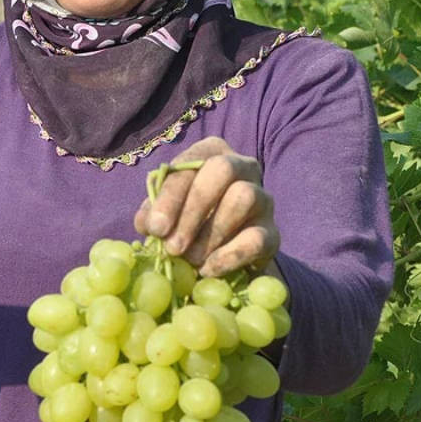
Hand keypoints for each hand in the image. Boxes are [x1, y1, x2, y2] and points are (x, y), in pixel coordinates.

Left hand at [134, 136, 279, 277]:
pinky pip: (258, 238)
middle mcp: (242, 166)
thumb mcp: (166, 211)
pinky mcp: (273, 231)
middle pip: (222, 170)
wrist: (222, 250)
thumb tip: (147, 223)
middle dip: (193, 209)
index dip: (170, 196)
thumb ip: (154, 213)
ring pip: (244, 197)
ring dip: (212, 232)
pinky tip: (209, 269)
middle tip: (173, 246)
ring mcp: (262, 197)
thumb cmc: (187, 220)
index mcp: (210, 152)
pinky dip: (230, 256)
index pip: (190, 163)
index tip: (156, 228)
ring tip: (191, 258)